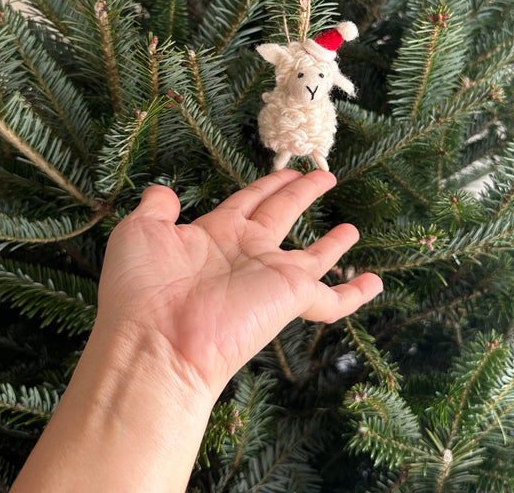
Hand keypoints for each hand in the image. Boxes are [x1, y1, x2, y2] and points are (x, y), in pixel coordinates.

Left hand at [97, 169, 382, 396]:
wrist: (157, 343)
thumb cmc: (142, 289)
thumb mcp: (139, 233)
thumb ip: (156, 207)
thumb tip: (164, 191)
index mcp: (216, 233)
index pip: (249, 200)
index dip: (268, 184)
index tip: (287, 171)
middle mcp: (247, 252)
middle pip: (283, 213)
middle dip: (302, 193)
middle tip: (324, 176)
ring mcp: (271, 276)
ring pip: (312, 257)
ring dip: (333, 244)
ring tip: (353, 229)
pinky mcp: (291, 298)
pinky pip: (331, 299)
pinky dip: (355, 294)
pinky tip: (374, 283)